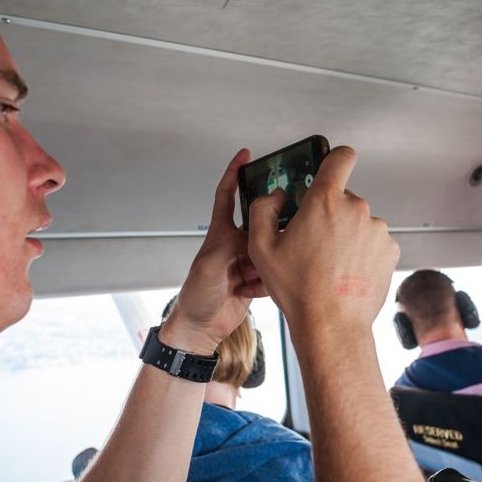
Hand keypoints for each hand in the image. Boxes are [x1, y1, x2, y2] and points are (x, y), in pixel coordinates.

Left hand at [160, 149, 267, 354]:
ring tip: (259, 273)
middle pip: (259, 221)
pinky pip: (272, 272)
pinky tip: (256, 290)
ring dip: (270, 259)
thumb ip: (234, 245)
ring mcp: (246, 261)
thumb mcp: (212, 264)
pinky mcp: (255, 279)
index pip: (227, 194)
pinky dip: (269, 280)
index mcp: (221, 232)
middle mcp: (235, 243)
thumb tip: (257, 235)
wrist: (201, 327)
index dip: (235, 172)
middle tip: (285, 218)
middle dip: (270, 221)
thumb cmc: (197, 294)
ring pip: (270, 248)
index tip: (246, 154)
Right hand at [247, 146, 398, 342]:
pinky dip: (361, 253)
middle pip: (343, 199)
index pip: (340, 157)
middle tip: (313, 243)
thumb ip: (263, 211)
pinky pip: (373, 242)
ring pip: (358, 223)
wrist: (331, 324)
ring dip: (346, 236)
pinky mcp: (390, 250)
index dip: (334, 160)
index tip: (328, 169)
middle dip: (330, 215)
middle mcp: (356, 209)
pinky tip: (346, 273)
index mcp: (325, 201)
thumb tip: (273, 197)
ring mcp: (377, 230)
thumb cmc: (299, 289)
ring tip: (330, 264)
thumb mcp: (261, 248)